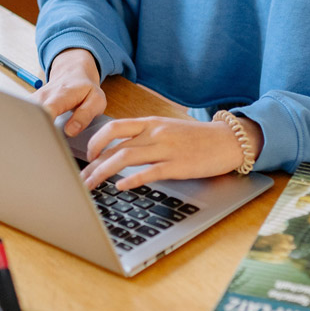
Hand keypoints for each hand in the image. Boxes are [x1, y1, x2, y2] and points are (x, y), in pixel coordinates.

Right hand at [31, 48, 105, 136]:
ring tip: (38, 143)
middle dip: (34, 132)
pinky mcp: (29, 104)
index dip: (44, 125)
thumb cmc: (85, 89)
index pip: (47, 110)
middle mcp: (44, 96)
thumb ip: (85, 116)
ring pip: (25, 116)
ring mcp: (34, 99)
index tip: (47, 140)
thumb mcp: (95, 100)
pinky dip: (28, 127)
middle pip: (31, 115)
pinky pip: (24, 116)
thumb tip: (70, 131)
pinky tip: (34, 136)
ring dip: (29, 130)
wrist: (73, 72)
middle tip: (42, 147)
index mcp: (61, 95)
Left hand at [80, 115, 263, 190]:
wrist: (227, 141)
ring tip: (92, 185)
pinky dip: (132, 180)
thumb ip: (144, 136)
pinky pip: (150, 172)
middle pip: (115, 147)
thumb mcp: (167, 130)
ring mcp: (166, 149)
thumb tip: (119, 150)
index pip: (114, 127)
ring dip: (104, 173)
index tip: (88, 156)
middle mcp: (155, 134)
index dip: (96, 141)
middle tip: (81, 178)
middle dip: (93, 164)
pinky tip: (120, 187)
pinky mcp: (178, 166)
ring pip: (126, 158)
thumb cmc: (196, 138)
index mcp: (151, 123)